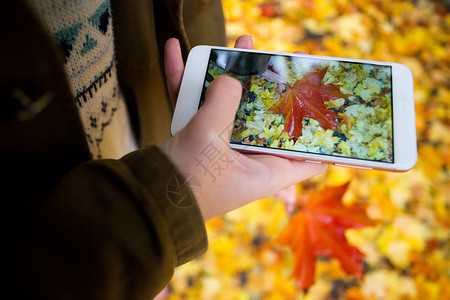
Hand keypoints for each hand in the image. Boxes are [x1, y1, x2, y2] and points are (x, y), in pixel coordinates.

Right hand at [161, 36, 326, 220]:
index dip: (320, 140)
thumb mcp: (208, 139)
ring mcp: (222, 150)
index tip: (324, 112)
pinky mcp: (198, 142)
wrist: (144, 201)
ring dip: (229, 74)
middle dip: (269, 88)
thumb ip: (222, 103)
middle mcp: (248, 160)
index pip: (307, 160)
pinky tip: (176, 52)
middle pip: (268, 120)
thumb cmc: (185, 182)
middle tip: (273, 60)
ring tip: (236, 43)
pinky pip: (198, 108)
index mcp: (265, 171)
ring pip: (232, 107)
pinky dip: (187, 84)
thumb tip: (228, 79)